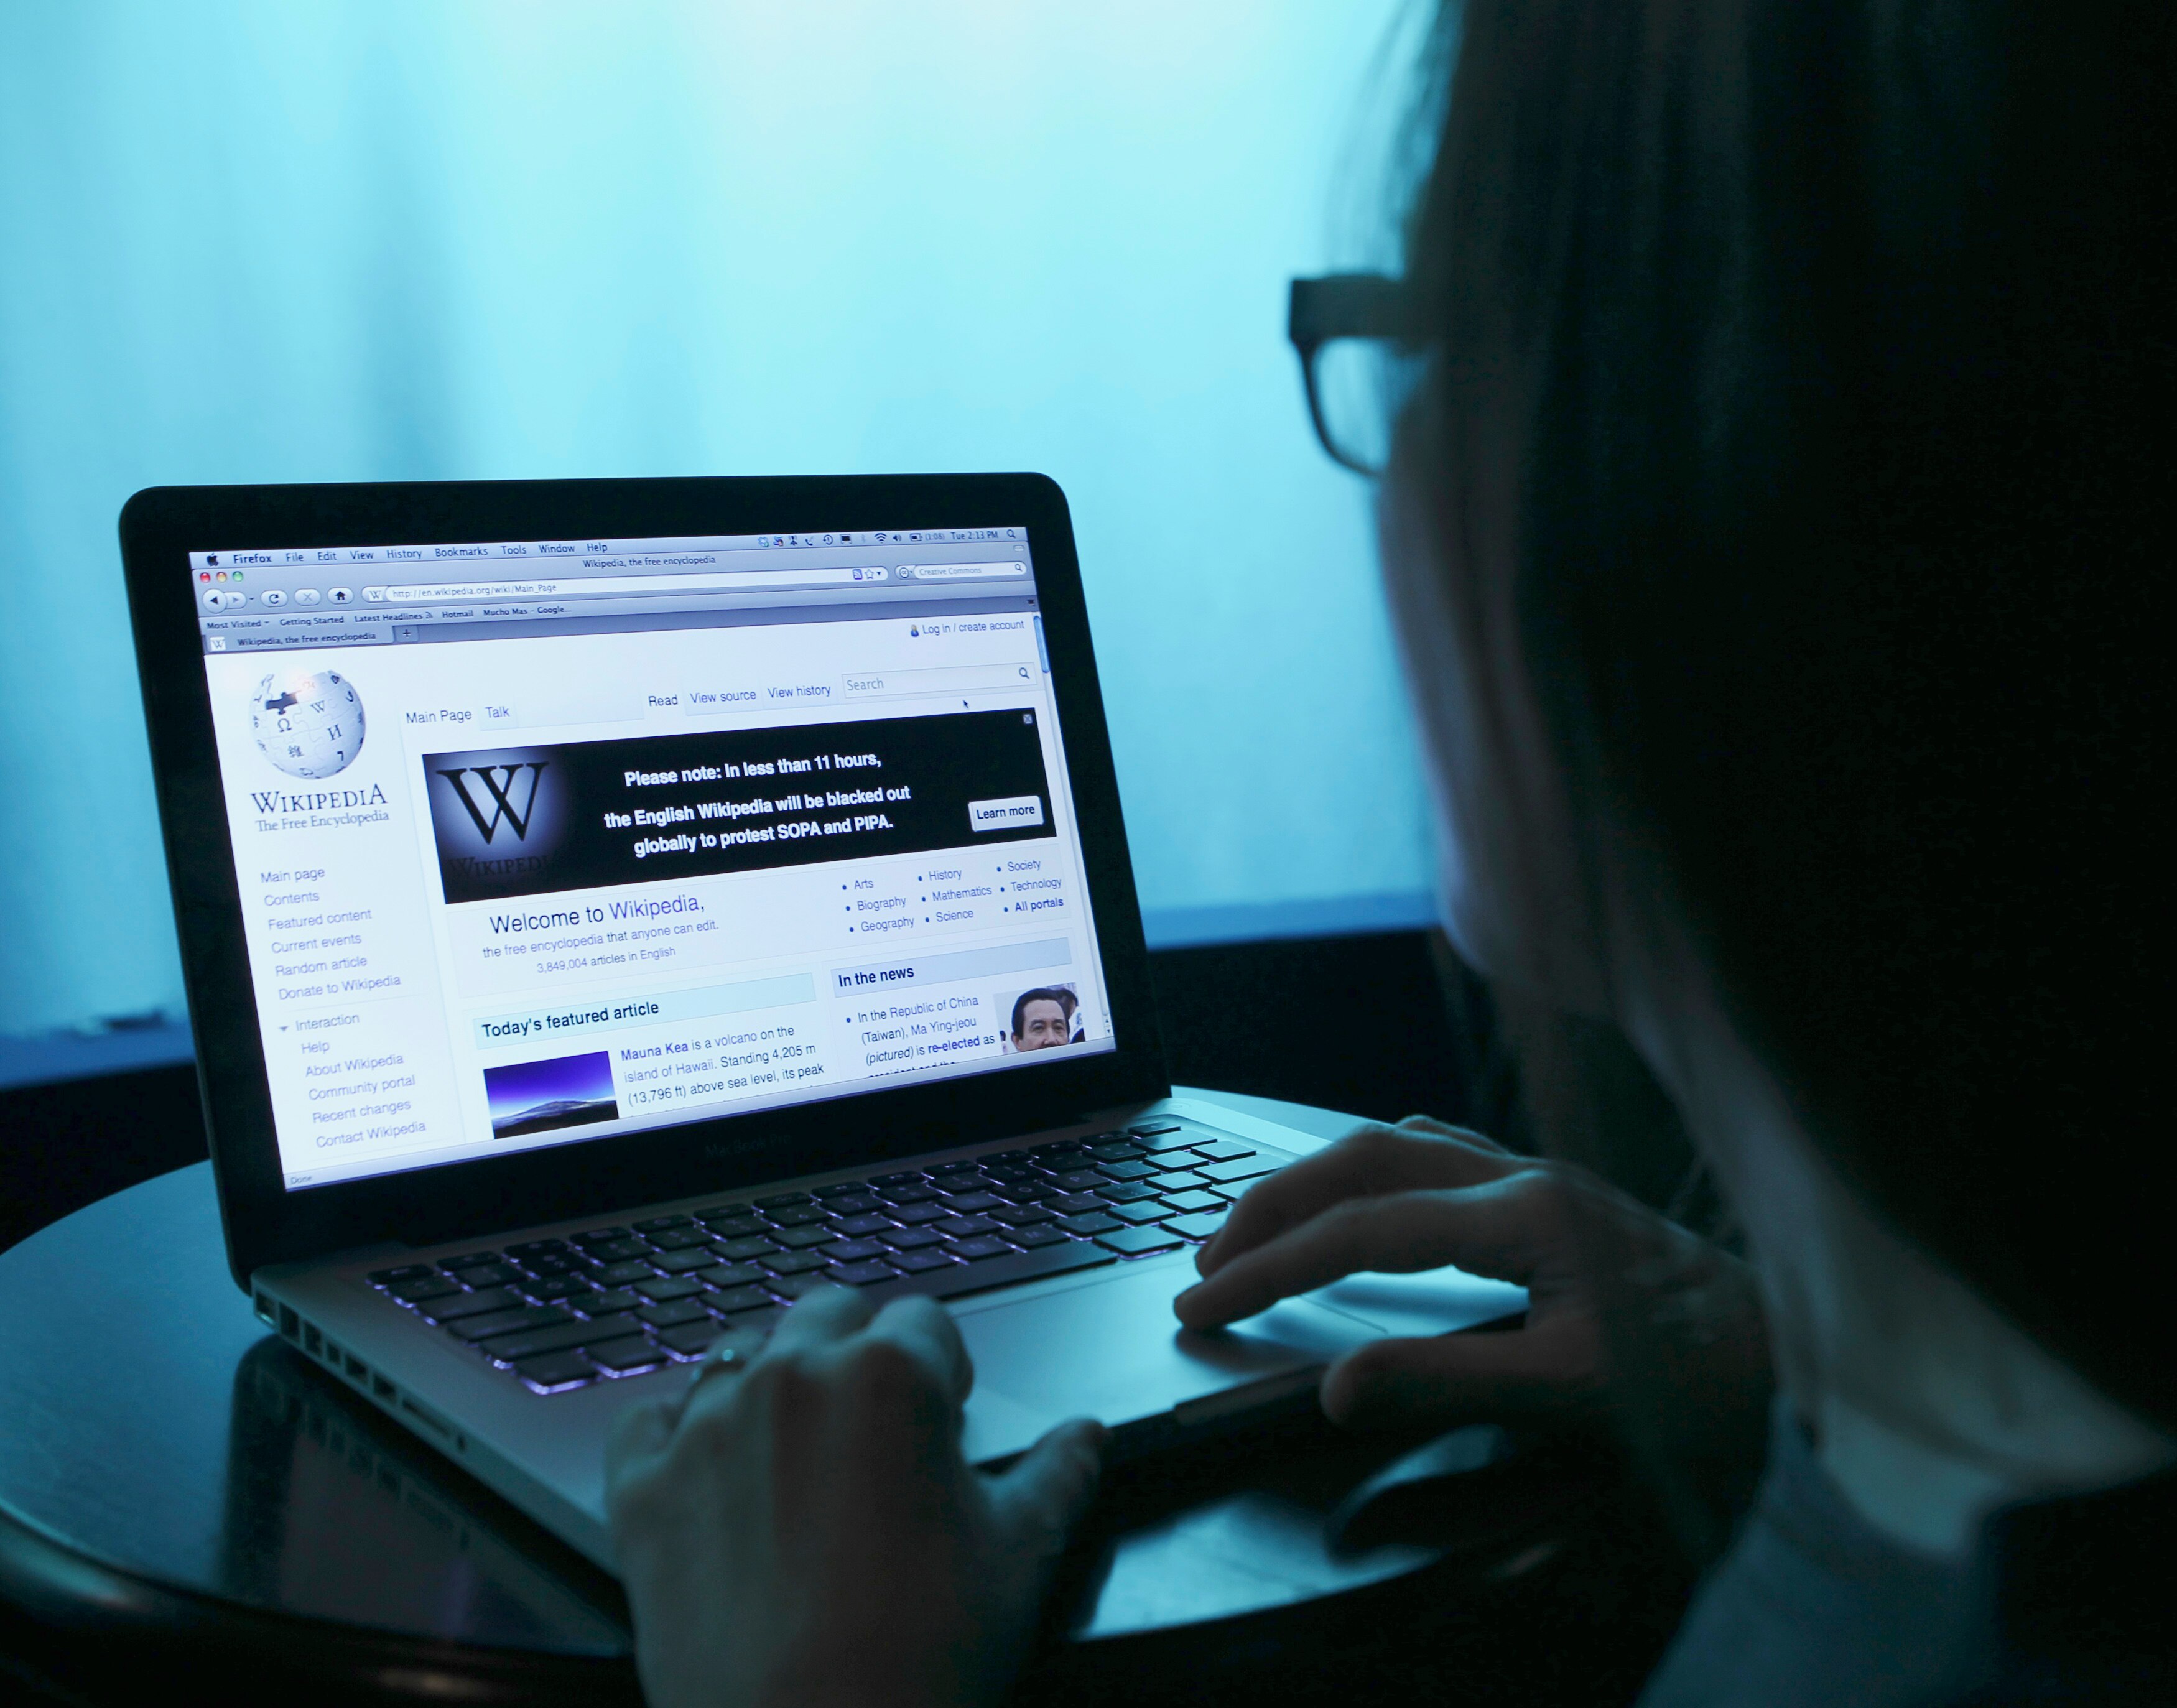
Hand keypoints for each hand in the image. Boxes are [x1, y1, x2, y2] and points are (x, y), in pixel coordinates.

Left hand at [606, 1286, 1103, 1707]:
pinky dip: (673, 1427)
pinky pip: (644, 1418)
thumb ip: (1058, 1475)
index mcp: (889, 1376)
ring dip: (773, 1380)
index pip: (925, 1321)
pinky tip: (708, 1462)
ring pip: (739, 1352)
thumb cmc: (922, 1658)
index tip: (948, 1414)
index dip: (945, 1368)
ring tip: (801, 1448)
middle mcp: (790, 1378)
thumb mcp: (1019, 1557)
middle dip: (860, 1352)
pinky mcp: (642, 1489)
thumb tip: (1086, 1438)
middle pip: (828, 1312)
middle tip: (881, 1428)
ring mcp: (705, 1429)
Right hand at [1175, 1118, 1769, 1444]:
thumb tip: (1335, 1383)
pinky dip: (1366, 1172)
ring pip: (1391, 1144)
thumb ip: (1445, 1379)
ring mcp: (1535, 1172)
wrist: (1791, 1347)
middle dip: (1268, 1208)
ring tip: (1253, 1229)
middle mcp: (1522, 1174)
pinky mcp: (1547, 1188)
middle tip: (1203, 1263)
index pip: (1359, 1231)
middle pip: (1358, 1162)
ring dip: (1311, 1181)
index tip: (1206, 1304)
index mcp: (1523, 1215)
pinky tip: (1354, 1198)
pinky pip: (1432, 1151)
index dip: (1269, 1268)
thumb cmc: (1698, 1373)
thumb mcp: (1570, 1391)